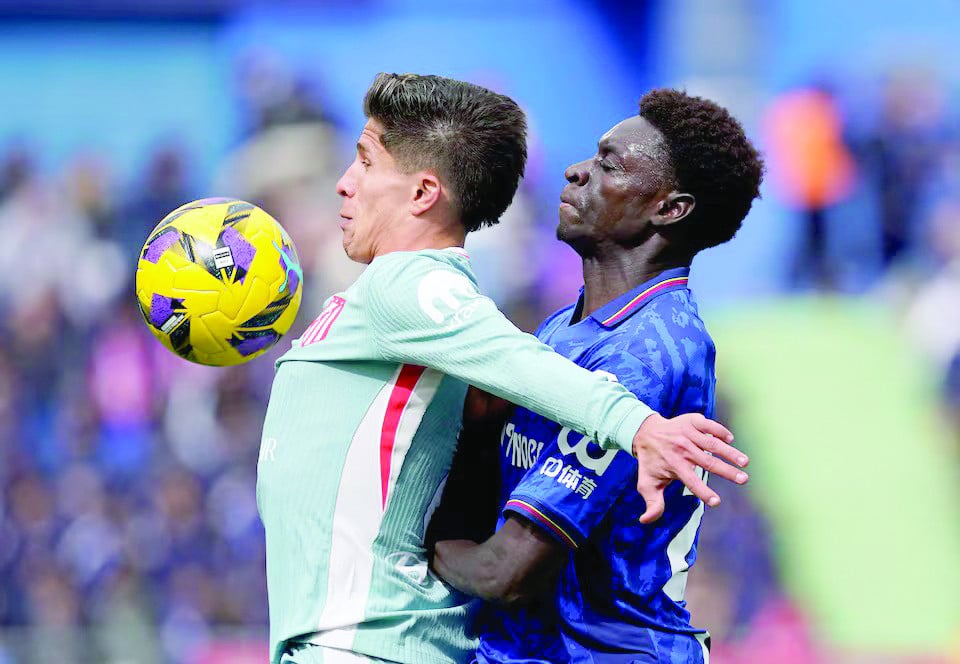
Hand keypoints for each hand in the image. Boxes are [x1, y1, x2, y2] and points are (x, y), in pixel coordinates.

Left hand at [632, 412, 747, 523]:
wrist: (645, 432)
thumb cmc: (650, 462)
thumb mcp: (647, 483)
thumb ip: (652, 503)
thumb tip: (644, 521)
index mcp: (674, 465)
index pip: (691, 481)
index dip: (703, 492)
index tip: (716, 502)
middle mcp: (682, 450)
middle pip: (707, 462)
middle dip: (726, 471)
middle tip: (743, 479)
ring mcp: (688, 434)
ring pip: (711, 444)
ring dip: (729, 452)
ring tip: (744, 462)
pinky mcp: (692, 421)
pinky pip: (708, 425)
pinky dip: (719, 431)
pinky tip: (730, 439)